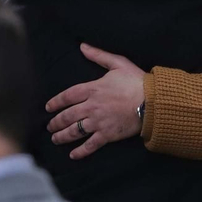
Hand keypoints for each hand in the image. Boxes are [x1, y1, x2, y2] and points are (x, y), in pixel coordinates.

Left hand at [46, 44, 145, 158]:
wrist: (153, 101)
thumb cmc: (137, 81)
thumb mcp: (119, 63)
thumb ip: (99, 56)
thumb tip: (83, 46)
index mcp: (93, 89)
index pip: (67, 96)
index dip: (55, 102)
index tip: (48, 107)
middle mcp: (91, 107)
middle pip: (67, 116)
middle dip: (55, 122)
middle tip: (50, 126)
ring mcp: (98, 122)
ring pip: (74, 131)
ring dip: (62, 136)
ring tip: (55, 139)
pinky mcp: (107, 135)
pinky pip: (90, 145)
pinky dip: (80, 151)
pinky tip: (73, 155)